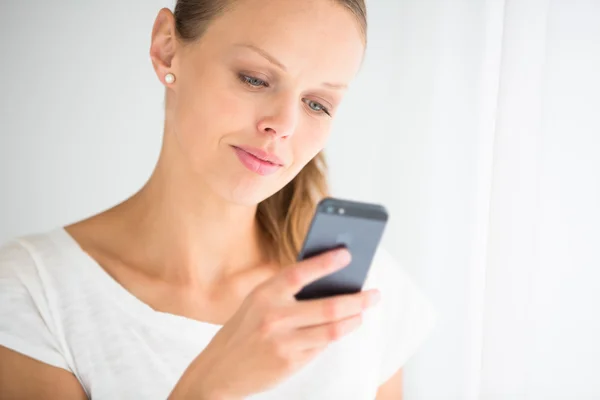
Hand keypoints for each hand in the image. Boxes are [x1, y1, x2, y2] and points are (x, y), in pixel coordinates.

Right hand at [169, 248, 379, 398]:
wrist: (218, 371)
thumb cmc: (243, 331)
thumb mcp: (256, 303)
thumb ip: (285, 292)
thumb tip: (328, 281)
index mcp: (264, 294)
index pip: (299, 272)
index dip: (325, 262)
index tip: (347, 255)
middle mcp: (274, 316)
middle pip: (328, 306)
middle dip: (358, 300)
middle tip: (374, 295)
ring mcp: (283, 341)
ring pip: (332, 329)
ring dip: (354, 320)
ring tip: (362, 313)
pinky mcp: (289, 362)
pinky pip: (321, 346)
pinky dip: (334, 336)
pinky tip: (341, 329)